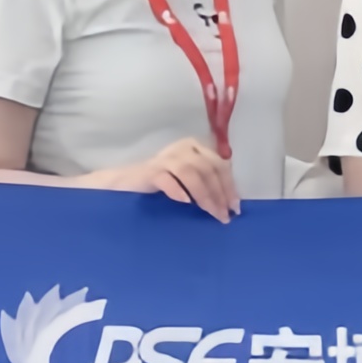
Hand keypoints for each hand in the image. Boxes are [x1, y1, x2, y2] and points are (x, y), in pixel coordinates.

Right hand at [105, 139, 243, 223]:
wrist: (127, 182)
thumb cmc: (163, 182)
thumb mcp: (188, 178)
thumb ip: (207, 182)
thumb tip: (230, 204)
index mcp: (195, 147)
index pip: (219, 164)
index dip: (229, 186)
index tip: (235, 207)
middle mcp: (182, 149)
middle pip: (208, 168)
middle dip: (219, 193)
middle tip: (223, 215)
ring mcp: (165, 159)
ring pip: (191, 173)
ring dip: (204, 195)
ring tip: (211, 213)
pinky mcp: (150, 172)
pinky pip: (167, 179)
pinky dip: (178, 190)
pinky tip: (185, 202)